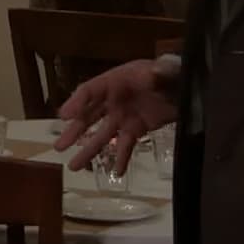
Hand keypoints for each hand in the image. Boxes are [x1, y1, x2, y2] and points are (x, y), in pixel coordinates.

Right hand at [52, 59, 180, 173]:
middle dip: (74, 132)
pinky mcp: (137, 128)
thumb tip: (153, 75)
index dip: (76, 102)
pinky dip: (121, 158)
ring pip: (103, 135)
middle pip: (89, 116)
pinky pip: (126, 145)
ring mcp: (124, 116)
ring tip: (74, 167)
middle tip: (58, 147)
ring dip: (89, 150)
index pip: (91, 90)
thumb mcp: (165, 70)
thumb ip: (159, 73)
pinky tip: (116, 173)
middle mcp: (114, 100)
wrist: (185, 87)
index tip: (63, 117)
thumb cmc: (171, 74)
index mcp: (116, 81)